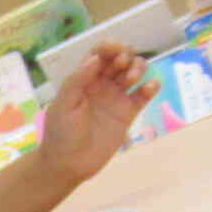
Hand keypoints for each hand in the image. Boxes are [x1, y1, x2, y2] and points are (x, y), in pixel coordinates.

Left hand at [38, 42, 157, 184]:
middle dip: (125, 55)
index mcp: (83, 79)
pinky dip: (151, 86)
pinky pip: (144, 94)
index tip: (115, 49)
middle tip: (121, 65)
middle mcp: (102, 84)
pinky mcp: (128, 113)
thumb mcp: (63, 104)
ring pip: (134, 72)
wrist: (68, 164)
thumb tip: (95, 58)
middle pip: (120, 58)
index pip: (99, 54)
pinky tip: (150, 87)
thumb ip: (77, 80)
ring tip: (132, 79)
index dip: (109, 46)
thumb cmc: (60, 133)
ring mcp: (116, 98)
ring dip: (138, 67)